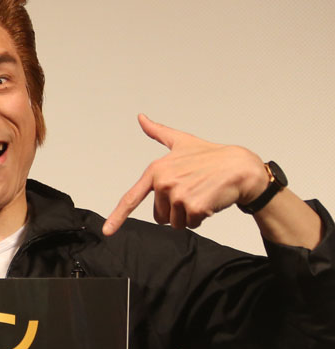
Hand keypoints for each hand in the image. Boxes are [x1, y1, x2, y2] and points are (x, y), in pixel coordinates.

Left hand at [102, 114, 268, 234]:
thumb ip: (158, 132)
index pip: (132, 197)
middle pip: (159, 216)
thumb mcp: (181, 141)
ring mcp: (178, 196)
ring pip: (176, 222)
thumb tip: (141, 117)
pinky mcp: (193, 207)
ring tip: (201, 193)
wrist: (241, 167)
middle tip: (192, 190)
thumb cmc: (212, 155)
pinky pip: (191, 224)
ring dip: (189, 214)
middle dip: (175, 209)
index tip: (107, 231)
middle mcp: (164, 183)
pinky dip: (201, 217)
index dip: (118, 216)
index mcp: (156, 170)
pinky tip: (209, 200)